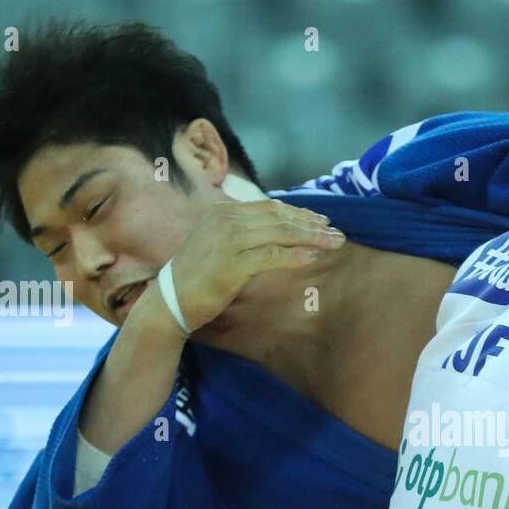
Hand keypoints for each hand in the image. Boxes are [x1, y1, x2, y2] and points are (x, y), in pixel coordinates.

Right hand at [154, 199, 344, 332]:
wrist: (171, 302)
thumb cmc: (198, 277)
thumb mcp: (218, 245)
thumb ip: (243, 234)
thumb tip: (278, 231)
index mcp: (221, 211)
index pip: (269, 207)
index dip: (299, 213)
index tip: (322, 221)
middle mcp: (224, 219)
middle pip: (279, 217)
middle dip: (312, 224)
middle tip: (337, 232)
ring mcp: (227, 239)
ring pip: (280, 233)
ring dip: (312, 237)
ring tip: (334, 243)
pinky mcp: (232, 263)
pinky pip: (272, 256)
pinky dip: (296, 255)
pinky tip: (314, 257)